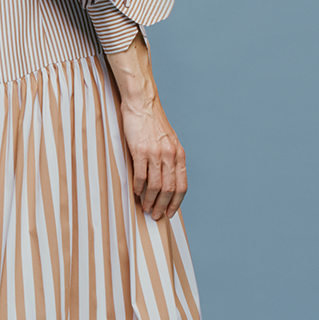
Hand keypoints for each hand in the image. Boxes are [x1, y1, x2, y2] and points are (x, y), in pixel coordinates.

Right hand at [106, 37, 186, 220]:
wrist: (142, 104)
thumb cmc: (152, 124)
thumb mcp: (169, 141)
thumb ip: (170, 159)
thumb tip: (167, 181)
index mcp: (179, 154)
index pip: (182, 185)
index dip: (177, 202)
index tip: (170, 213)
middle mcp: (170, 155)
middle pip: (169, 190)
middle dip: (162, 206)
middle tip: (155, 215)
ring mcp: (155, 153)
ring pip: (155, 186)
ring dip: (150, 201)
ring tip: (145, 208)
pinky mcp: (140, 151)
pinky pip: (141, 176)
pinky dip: (139, 188)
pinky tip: (136, 193)